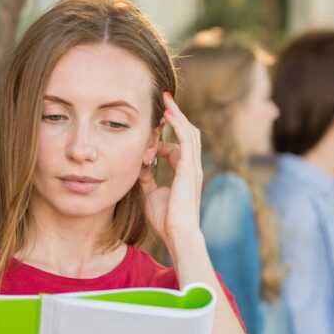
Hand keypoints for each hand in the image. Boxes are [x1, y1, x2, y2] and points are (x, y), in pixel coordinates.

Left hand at [139, 92, 202, 252]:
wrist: (178, 234)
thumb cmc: (166, 220)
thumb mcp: (150, 194)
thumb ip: (148, 178)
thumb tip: (140, 164)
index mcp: (184, 174)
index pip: (177, 148)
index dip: (162, 140)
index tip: (148, 138)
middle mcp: (191, 167)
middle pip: (187, 134)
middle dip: (175, 117)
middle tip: (163, 100)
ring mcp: (192, 167)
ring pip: (188, 133)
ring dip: (177, 115)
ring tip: (166, 100)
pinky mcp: (190, 168)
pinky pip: (186, 140)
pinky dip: (178, 124)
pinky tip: (168, 114)